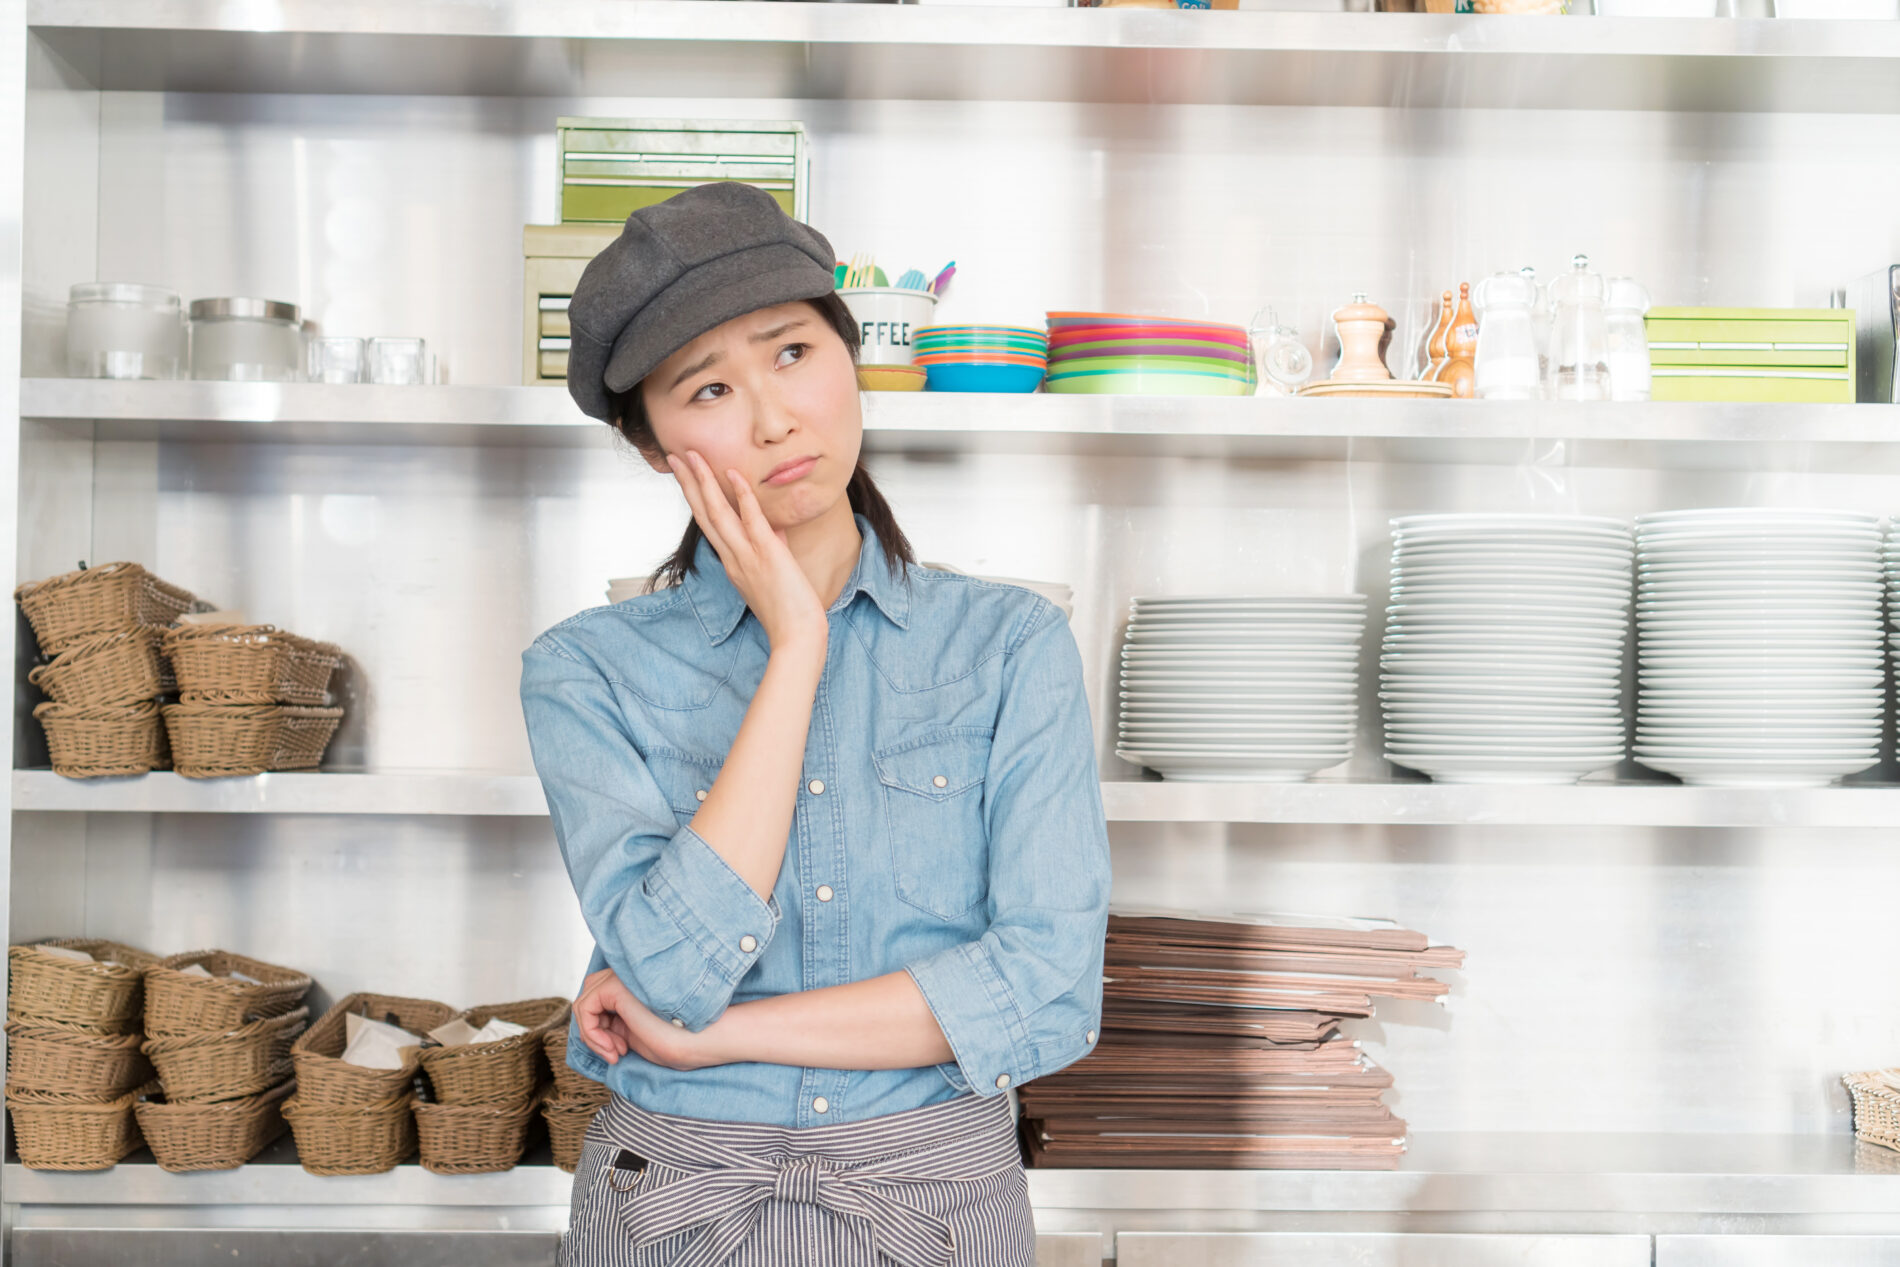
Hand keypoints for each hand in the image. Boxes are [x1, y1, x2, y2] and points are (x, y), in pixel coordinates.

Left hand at [574, 967, 718, 1071]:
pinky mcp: (615, 986)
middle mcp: (627, 978)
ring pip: (584, 1003)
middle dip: (595, 1030)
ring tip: (615, 1052)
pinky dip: (591, 1033)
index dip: (602, 1031)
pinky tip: (612, 1048)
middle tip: (616, 1052)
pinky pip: (585, 1008)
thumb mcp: (637, 1033)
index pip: (601, 1000)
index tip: (620, 1053)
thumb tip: (591, 1026)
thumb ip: (616, 1023)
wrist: (698, 1040)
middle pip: (590, 997)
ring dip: (592, 1035)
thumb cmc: (678, 1041)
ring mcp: (622, 979)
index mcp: (635, 988)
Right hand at [666, 450, 827, 652]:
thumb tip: (775, 529)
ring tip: (692, 456)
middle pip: (703, 513)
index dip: (695, 497)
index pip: (709, 524)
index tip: (686, 475)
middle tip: (674, 456)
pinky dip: (742, 495)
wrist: (797, 638)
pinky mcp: (767, 555)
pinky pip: (752, 520)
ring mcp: (747, 556)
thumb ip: (772, 549)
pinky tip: (734, 473)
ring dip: (704, 481)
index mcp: (733, 564)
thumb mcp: (774, 576)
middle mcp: (733, 558)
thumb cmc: (788, 613)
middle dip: (688, 482)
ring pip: (718, 512)